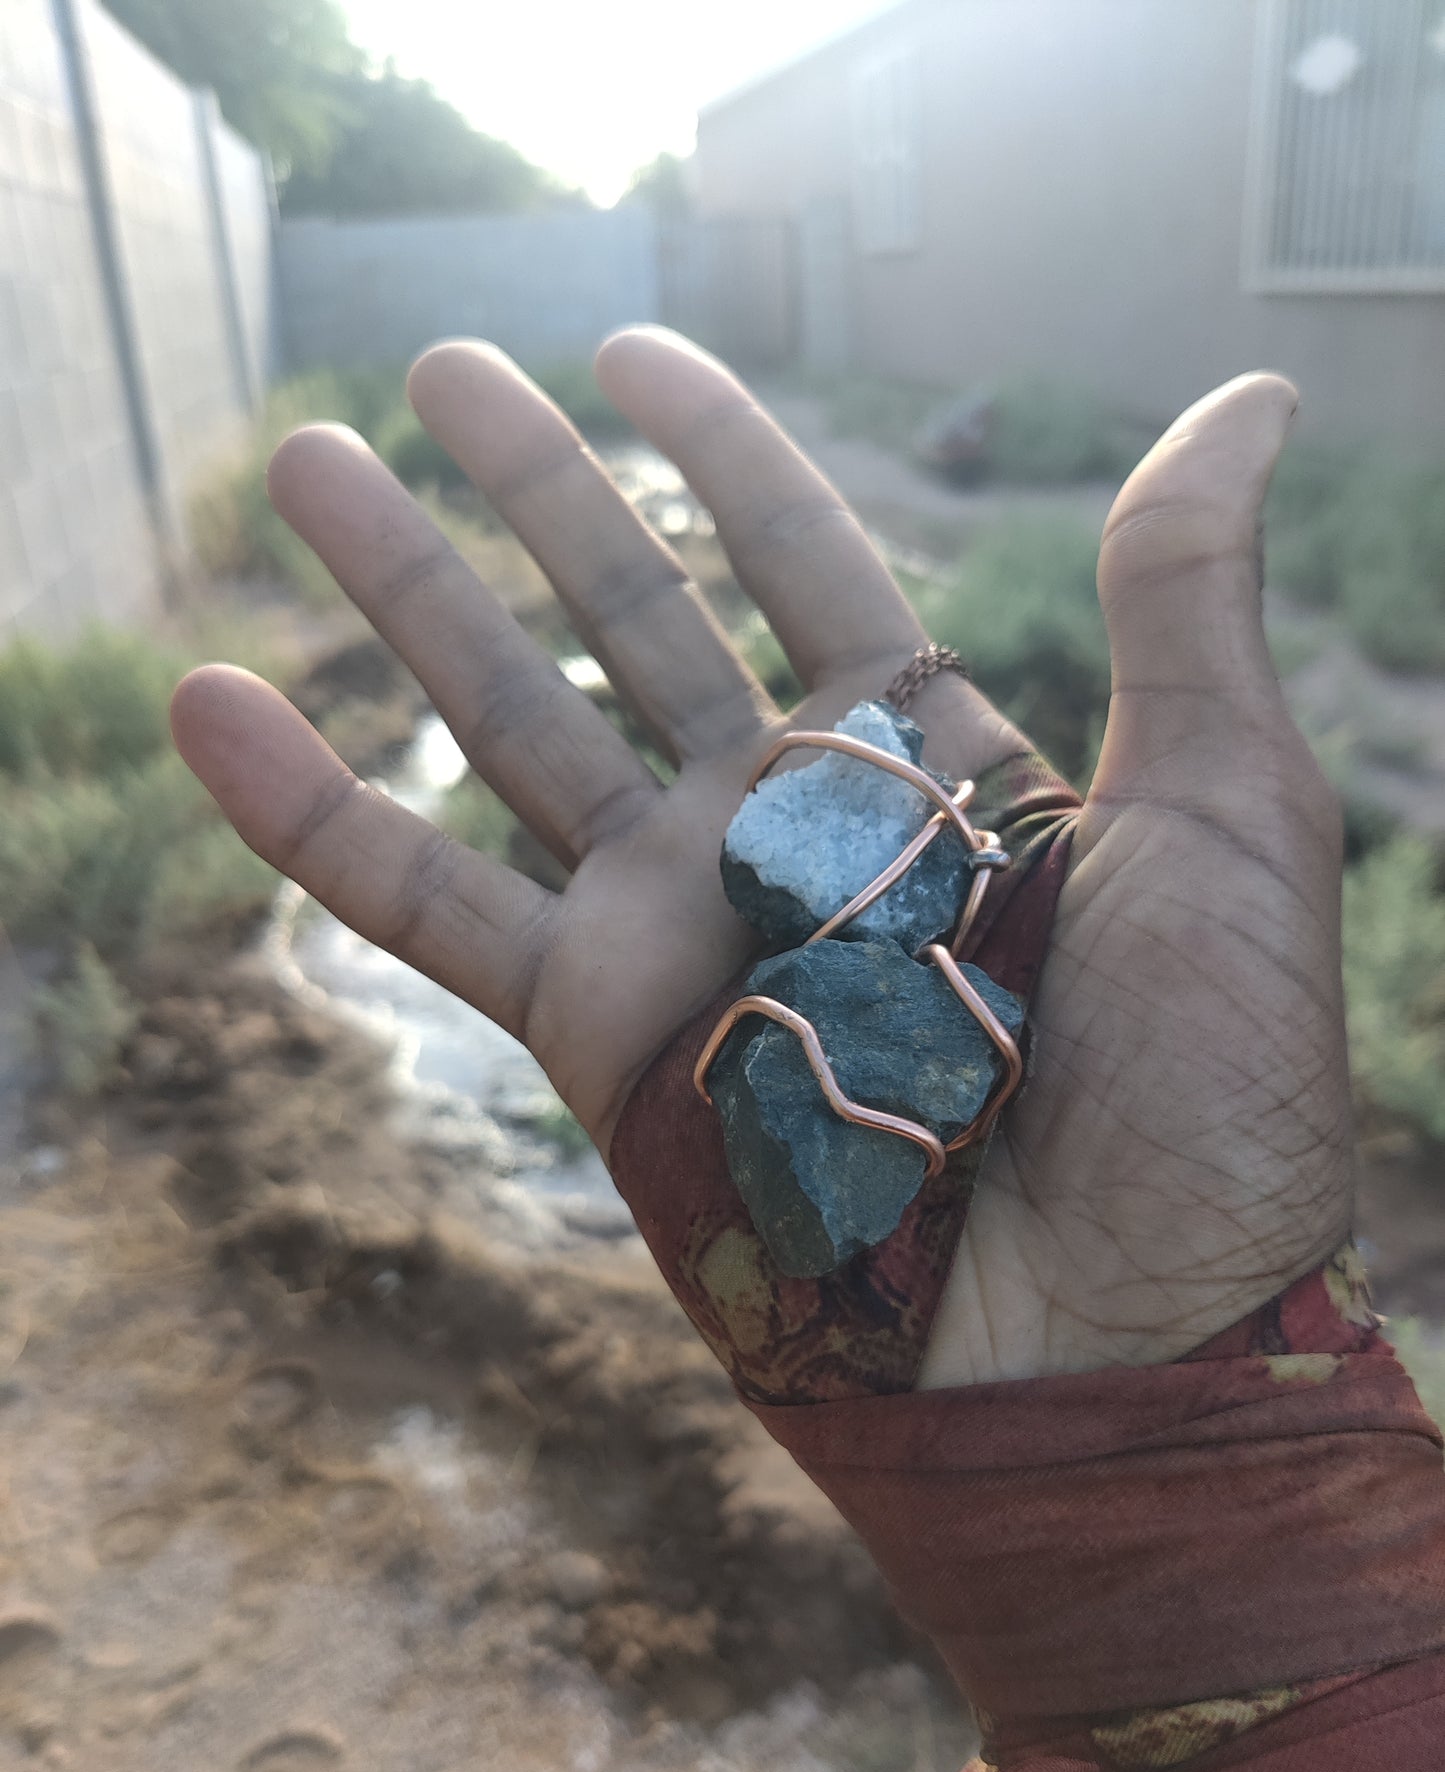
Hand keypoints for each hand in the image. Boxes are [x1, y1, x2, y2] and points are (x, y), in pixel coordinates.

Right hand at [172, 331, 1351, 1385]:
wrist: (1115, 1337)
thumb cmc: (1205, 1090)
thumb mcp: (1226, 810)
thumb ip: (1185, 602)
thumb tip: (1250, 401)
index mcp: (932, 764)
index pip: (800, 559)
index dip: (716, 449)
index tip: (628, 347)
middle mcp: (789, 831)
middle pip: (632, 614)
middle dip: (531, 491)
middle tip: (432, 371)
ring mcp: (684, 930)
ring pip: (513, 729)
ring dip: (404, 596)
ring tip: (306, 463)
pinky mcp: (601, 1040)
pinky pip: (434, 912)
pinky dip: (317, 819)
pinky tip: (216, 706)